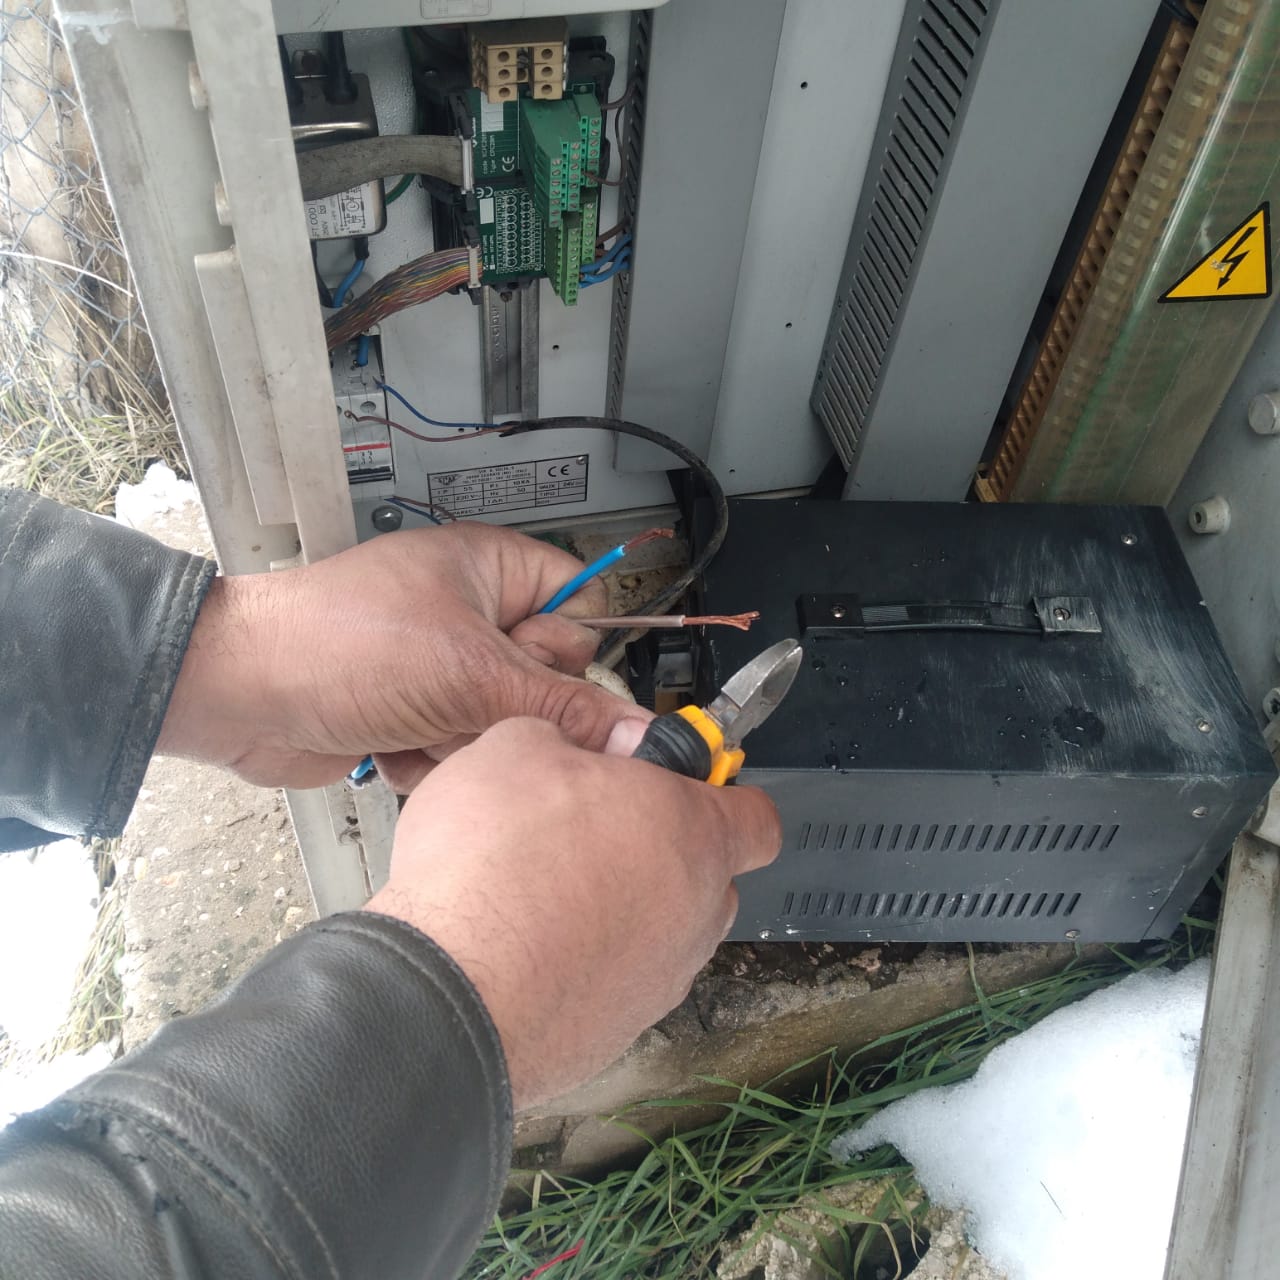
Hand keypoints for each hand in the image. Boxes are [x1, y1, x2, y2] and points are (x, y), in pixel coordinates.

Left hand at [157, 523, 650, 788]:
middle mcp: (470, 615)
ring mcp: (439, 668)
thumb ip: (565, 708)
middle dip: (508, 707)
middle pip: (546, 679)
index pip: (579, 604)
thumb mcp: (471, 674)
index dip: (575, 650)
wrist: (240, 695)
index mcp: (489, 569)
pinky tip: (393, 745)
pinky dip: (432, 759)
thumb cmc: (341, 644)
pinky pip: (461, 751)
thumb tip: (643, 733)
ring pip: (504, 725)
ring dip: (466, 740)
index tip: (562, 686)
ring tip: (420, 724)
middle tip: (471, 700)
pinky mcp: (413, 715)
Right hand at [364, 718, 781, 1108]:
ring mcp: (660, 983)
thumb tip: (569, 749)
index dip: (720, 794)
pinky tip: (521, 949)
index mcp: (693, 833)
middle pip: (706, 878)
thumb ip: (563, 737)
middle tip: (589, 831)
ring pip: (660, 934)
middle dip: (658, 852)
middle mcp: (696, 914)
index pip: (757, 818)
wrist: (450, 992)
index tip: (675, 786)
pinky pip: (612, 984)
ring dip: (618, 912)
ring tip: (542, 895)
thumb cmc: (493, 864)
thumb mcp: (513, 747)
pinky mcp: (614, 1034)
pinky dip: (581, 965)